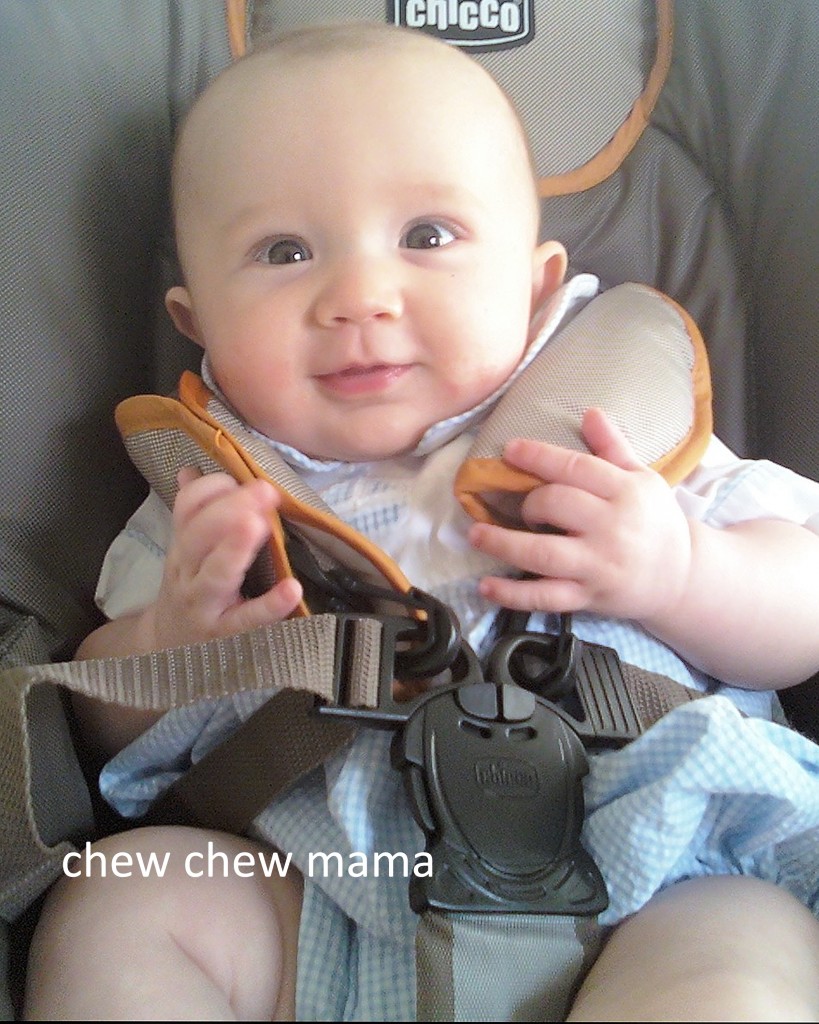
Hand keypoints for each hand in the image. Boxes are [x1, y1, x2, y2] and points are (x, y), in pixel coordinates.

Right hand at [148, 468, 302, 648]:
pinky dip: (269, 605)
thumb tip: (191, 469)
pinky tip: (292, 589)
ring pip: (214, 574)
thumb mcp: (186, 551)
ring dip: (235, 548)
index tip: (238, 479)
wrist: (167, 646)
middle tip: (264, 490)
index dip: (211, 488)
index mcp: (183, 545)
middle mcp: (188, 570)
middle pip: (198, 535)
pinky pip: (247, 619)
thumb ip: (193, 513)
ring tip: (258, 524)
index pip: (187, 508)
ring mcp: (204, 603)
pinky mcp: (225, 634)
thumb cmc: (189, 589)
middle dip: (229, 509)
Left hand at [468, 409, 692, 620]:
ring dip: (504, 544)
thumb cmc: (654, 521)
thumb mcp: (642, 478)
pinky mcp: (588, 597)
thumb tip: (590, 412)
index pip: (576, 468)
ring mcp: (598, 566)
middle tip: (519, 506)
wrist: (681, 576)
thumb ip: (612, 447)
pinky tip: (486, 586)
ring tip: (477, 534)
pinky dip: (513, 594)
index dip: (539, 457)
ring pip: (544, 553)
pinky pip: (545, 598)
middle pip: (557, 505)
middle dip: (529, 502)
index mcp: (625, 492)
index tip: (509, 450)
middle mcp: (612, 528)